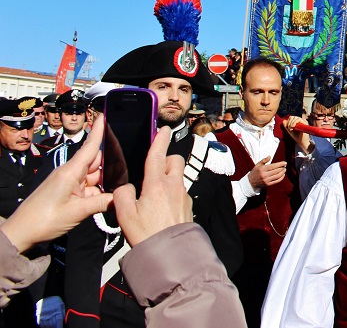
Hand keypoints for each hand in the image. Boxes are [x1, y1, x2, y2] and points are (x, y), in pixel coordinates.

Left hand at [0, 115, 112, 252]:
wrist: (21, 233)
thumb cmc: (43, 220)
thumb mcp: (76, 212)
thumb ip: (102, 203)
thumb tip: (122, 197)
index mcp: (71, 172)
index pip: (89, 147)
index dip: (98, 131)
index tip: (104, 115)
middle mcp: (71, 174)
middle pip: (97, 162)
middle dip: (112, 166)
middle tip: (129, 170)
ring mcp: (69, 184)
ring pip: (95, 177)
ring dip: (106, 183)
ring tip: (120, 190)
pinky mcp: (68, 193)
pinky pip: (89, 188)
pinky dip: (98, 193)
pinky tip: (107, 199)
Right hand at [113, 126, 191, 246]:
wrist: (169, 253)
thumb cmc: (146, 234)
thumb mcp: (124, 214)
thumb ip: (122, 194)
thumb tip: (127, 187)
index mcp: (157, 184)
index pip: (158, 154)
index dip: (160, 139)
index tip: (163, 129)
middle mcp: (174, 186)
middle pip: (175, 161)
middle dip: (166, 159)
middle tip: (153, 169)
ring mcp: (183, 195)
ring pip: (178, 176)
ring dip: (169, 177)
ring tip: (154, 193)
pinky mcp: (188, 206)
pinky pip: (180, 191)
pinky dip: (172, 193)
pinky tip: (161, 206)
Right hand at [248, 158, 287, 189]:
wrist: (251, 182)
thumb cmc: (255, 172)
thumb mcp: (258, 165)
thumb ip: (264, 160)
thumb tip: (270, 156)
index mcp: (262, 169)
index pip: (273, 166)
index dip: (280, 164)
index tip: (285, 162)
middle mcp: (264, 175)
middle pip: (276, 171)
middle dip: (282, 168)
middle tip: (285, 166)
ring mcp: (266, 180)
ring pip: (277, 176)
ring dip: (283, 172)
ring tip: (284, 169)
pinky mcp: (268, 184)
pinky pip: (276, 181)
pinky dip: (281, 178)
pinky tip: (283, 175)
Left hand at [284, 116, 313, 152]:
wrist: (301, 141)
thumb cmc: (296, 136)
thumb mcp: (289, 130)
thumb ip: (286, 126)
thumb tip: (284, 121)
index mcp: (297, 122)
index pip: (291, 118)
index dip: (288, 121)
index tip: (287, 127)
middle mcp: (301, 120)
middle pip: (293, 117)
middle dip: (289, 122)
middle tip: (289, 128)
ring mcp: (303, 121)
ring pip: (295, 117)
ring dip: (291, 123)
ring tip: (291, 128)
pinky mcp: (305, 123)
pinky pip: (299, 119)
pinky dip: (294, 122)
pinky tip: (293, 126)